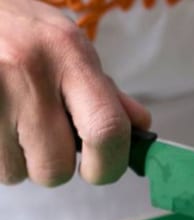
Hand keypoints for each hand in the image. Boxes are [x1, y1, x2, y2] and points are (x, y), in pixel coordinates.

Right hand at [0, 0, 149, 186]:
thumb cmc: (16, 31)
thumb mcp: (64, 45)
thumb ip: (102, 89)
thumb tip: (139, 126)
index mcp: (69, 53)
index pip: (107, 129)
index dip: (108, 165)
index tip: (100, 170)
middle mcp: (30, 70)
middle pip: (56, 166)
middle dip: (53, 167)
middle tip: (43, 140)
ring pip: (17, 172)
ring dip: (17, 161)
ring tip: (10, 123)